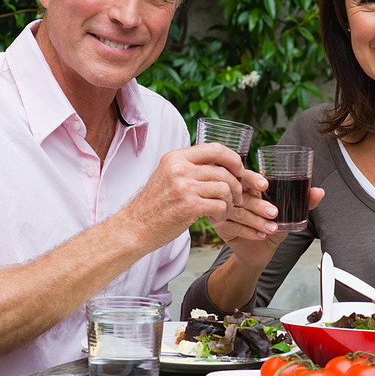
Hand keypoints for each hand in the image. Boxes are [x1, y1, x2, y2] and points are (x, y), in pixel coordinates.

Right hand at [124, 141, 247, 249]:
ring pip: (225, 188)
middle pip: (223, 171)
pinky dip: (223, 213)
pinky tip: (214, 218)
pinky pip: (220, 205)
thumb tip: (220, 165)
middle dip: (236, 186)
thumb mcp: (167, 176)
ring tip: (224, 210)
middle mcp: (179, 168)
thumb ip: (189, 167)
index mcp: (176, 157)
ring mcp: (184, 187)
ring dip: (230, 202)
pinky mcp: (189, 206)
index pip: (215, 148)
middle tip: (236, 198)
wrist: (134, 227)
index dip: (234, 159)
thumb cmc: (154, 205)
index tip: (240, 171)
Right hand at [214, 176, 324, 270]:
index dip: (253, 178)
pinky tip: (261, 236)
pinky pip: (233, 226)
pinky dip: (249, 231)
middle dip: (259, 204)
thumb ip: (304, 202)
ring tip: (272, 229)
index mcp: (248, 187)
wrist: (259, 253)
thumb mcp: (289, 214)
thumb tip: (319, 192)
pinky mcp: (221, 227)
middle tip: (275, 213)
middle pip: (241, 194)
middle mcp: (235, 196)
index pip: (246, 176)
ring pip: (238, 212)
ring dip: (256, 220)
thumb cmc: (272, 227)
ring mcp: (226, 210)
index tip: (264, 185)